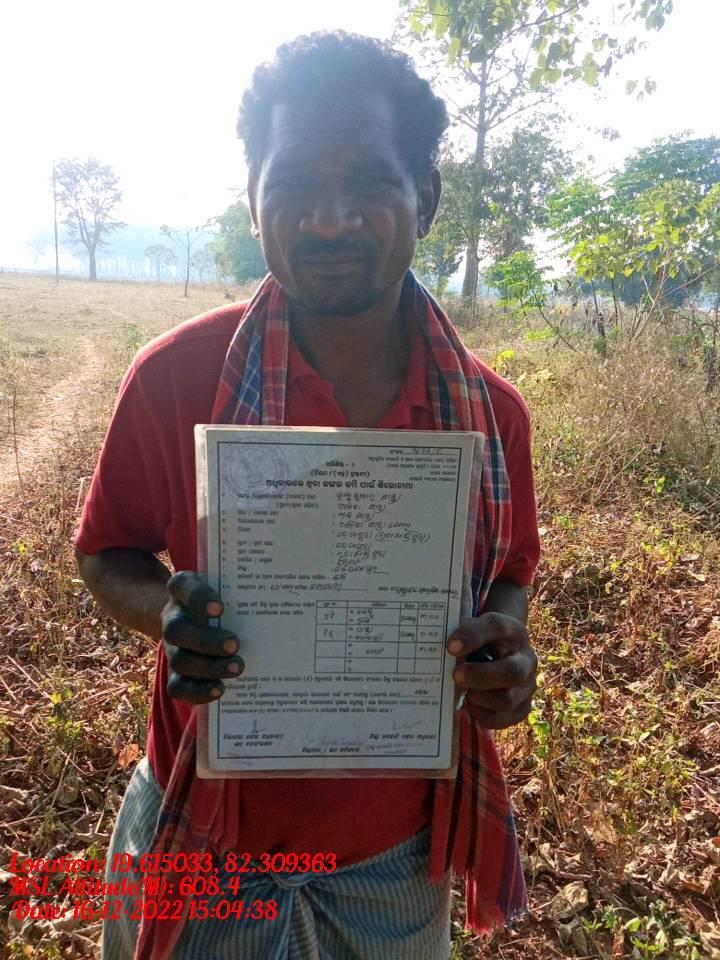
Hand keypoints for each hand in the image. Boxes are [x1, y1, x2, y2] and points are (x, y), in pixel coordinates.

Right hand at [161, 571, 242, 703]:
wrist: (198, 620)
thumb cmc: (221, 599)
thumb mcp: (228, 586)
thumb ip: (242, 588)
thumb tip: (282, 592)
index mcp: (183, 589)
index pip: (182, 585)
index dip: (197, 598)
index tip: (220, 608)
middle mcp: (172, 618)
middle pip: (176, 630)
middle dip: (206, 640)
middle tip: (235, 644)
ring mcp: (171, 647)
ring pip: (179, 661)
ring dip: (209, 667)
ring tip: (237, 667)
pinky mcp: (176, 673)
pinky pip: (177, 687)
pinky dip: (198, 691)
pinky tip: (220, 689)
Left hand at [447, 612, 536, 728]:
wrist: (505, 652)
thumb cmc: (484, 640)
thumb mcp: (475, 627)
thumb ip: (464, 634)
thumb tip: (451, 650)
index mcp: (513, 632)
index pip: (496, 627)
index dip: (473, 636)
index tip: (451, 647)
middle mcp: (527, 659)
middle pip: (511, 672)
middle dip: (480, 677)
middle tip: (456, 676)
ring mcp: (528, 686)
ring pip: (507, 701)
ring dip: (479, 699)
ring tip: (465, 692)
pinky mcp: (523, 707)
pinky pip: (504, 719)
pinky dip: (482, 715)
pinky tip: (472, 704)